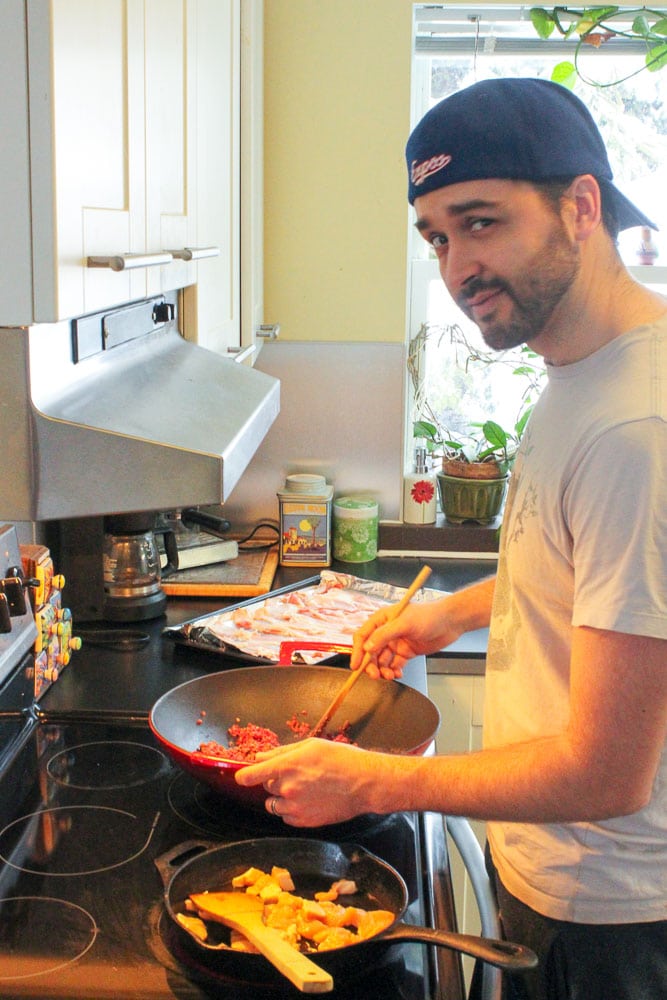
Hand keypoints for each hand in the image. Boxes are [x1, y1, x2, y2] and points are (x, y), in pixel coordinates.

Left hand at [235, 739, 377, 826]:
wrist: (364, 783)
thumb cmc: (341, 759)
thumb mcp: (311, 746)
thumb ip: (282, 752)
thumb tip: (260, 757)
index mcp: (286, 766)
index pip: (250, 775)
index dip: (244, 776)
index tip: (243, 776)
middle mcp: (287, 788)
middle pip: (266, 786)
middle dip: (275, 780)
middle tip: (296, 774)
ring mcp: (295, 807)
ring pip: (274, 804)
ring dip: (281, 797)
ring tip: (303, 789)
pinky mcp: (304, 822)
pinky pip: (286, 817)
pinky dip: (291, 810)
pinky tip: (308, 800)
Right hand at [351, 597, 462, 679]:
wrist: (450, 622)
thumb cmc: (429, 615)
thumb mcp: (405, 623)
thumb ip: (384, 635)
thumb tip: (368, 647)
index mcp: (382, 619)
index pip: (363, 635)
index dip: (357, 651)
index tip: (356, 665)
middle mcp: (387, 631)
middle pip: (371, 651)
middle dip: (371, 664)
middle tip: (375, 675)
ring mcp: (397, 642)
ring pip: (382, 660)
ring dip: (383, 670)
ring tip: (389, 675)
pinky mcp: (406, 652)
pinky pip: (394, 665)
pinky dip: (394, 671)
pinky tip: (397, 674)